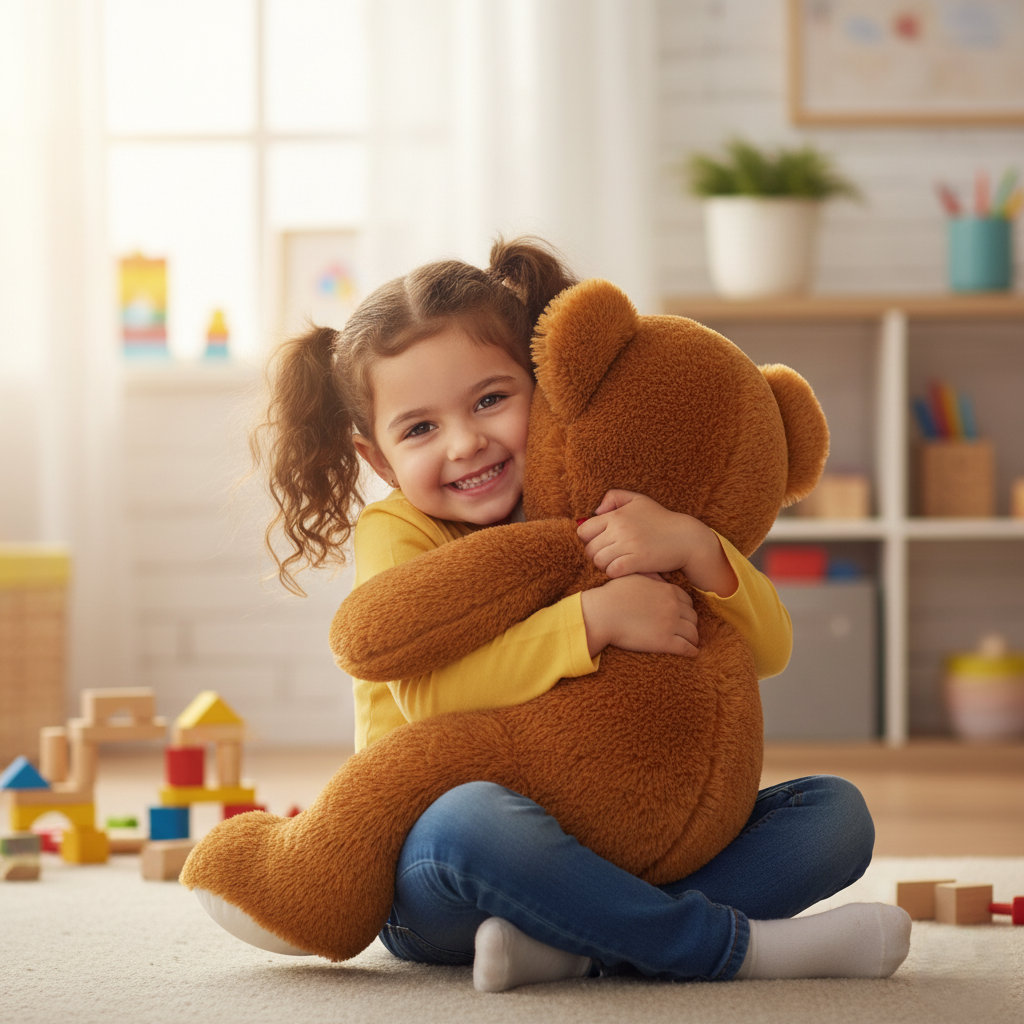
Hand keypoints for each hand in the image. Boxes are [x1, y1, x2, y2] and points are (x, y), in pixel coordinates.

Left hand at [577, 490, 736, 596]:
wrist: (686, 538)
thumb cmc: (661, 519)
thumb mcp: (638, 500)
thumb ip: (614, 497)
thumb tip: (596, 511)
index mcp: (616, 515)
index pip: (583, 531)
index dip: (588, 540)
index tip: (601, 543)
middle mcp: (620, 529)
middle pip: (589, 549)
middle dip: (596, 555)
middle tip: (609, 556)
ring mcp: (629, 545)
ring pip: (599, 562)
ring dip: (605, 565)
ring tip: (617, 563)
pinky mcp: (638, 561)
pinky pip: (612, 571)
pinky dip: (615, 573)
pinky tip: (625, 570)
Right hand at [580, 573, 698, 657]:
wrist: (602, 614)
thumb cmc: (612, 595)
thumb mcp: (634, 577)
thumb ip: (650, 576)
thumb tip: (659, 577)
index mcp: (667, 590)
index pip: (687, 601)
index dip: (686, 609)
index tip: (682, 616)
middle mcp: (673, 606)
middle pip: (692, 617)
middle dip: (690, 623)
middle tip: (686, 630)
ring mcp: (670, 624)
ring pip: (692, 633)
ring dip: (693, 638)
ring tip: (691, 643)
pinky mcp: (665, 642)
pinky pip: (686, 648)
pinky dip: (691, 651)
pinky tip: (692, 653)